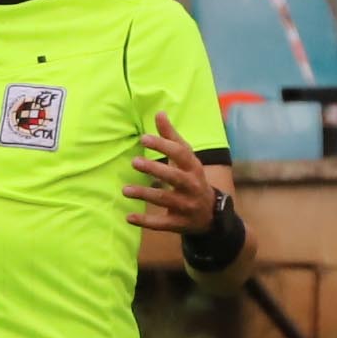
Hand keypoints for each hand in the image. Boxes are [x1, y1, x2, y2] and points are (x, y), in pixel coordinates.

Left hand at [123, 112, 217, 233]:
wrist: (211, 214)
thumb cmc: (192, 178)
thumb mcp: (186, 159)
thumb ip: (171, 137)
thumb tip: (159, 113)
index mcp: (194, 167)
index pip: (180, 154)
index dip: (163, 145)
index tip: (143, 139)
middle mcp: (192, 186)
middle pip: (174, 176)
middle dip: (155, 169)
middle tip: (134, 162)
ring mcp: (186, 206)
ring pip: (165, 199)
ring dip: (144, 194)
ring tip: (125, 190)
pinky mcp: (179, 223)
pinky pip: (161, 223)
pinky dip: (145, 221)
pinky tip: (128, 217)